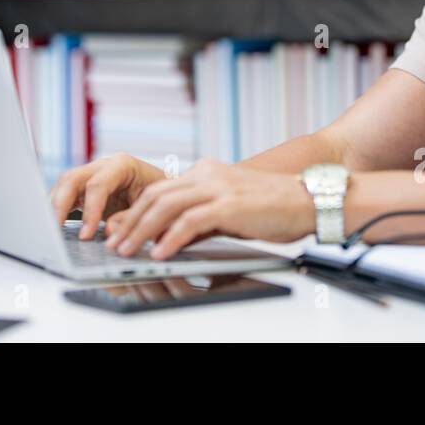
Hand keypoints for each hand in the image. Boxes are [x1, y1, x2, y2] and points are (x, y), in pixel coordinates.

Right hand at [49, 154, 167, 238]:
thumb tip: (109, 230)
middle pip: (71, 179)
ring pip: (63, 186)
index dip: (90, 210)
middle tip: (53, 231)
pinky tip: (54, 230)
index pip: (97, 184)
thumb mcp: (154, 208)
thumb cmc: (164, 198)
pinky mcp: (85, 191)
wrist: (167, 195)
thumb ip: (131, 218)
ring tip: (48, 233)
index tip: (86, 235)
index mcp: (122, 165)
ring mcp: (91, 177)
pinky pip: (64, 198)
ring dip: (53, 208)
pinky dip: (57, 212)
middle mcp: (103, 167)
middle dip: (59, 205)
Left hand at [103, 160, 314, 259]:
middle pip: (156, 196)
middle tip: (115, 243)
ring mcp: (219, 187)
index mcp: (206, 171)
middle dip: (131, 222)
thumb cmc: (274, 207)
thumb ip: (201, 219)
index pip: (160, 190)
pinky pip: (191, 221)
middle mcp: (208, 174)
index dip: (136, 211)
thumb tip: (171, 237)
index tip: (120, 230)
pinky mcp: (230, 204)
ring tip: (129, 250)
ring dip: (143, 230)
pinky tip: (161, 253)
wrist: (309, 199)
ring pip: (167, 206)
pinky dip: (171, 238)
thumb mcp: (229, 208)